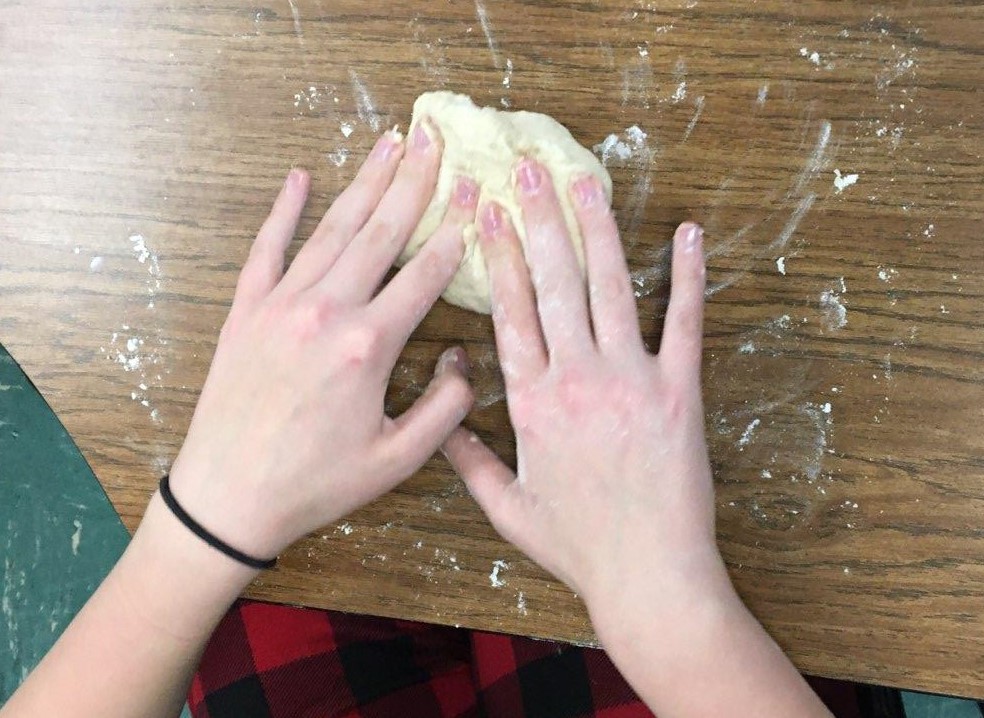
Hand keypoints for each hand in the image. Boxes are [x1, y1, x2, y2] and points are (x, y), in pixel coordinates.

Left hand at [169, 123, 477, 559]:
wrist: (228, 497)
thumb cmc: (315, 483)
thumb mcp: (396, 460)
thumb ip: (444, 410)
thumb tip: (466, 364)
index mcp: (368, 346)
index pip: (424, 274)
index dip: (454, 231)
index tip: (473, 192)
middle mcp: (326, 311)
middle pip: (380, 233)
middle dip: (413, 183)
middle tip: (435, 139)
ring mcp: (281, 305)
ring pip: (332, 230)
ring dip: (364, 184)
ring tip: (390, 143)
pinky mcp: (246, 311)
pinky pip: (267, 249)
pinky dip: (283, 211)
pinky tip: (299, 178)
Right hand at [443, 158, 726, 621]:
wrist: (648, 574)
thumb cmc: (578, 545)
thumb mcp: (507, 508)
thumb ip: (468, 461)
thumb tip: (442, 423)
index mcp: (532, 402)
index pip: (509, 313)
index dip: (499, 257)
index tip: (491, 213)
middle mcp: (577, 377)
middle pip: (553, 284)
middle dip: (539, 221)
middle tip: (528, 170)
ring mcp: (631, 378)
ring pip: (610, 288)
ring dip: (599, 230)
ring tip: (587, 181)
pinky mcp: (679, 390)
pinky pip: (684, 321)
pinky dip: (688, 275)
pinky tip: (688, 233)